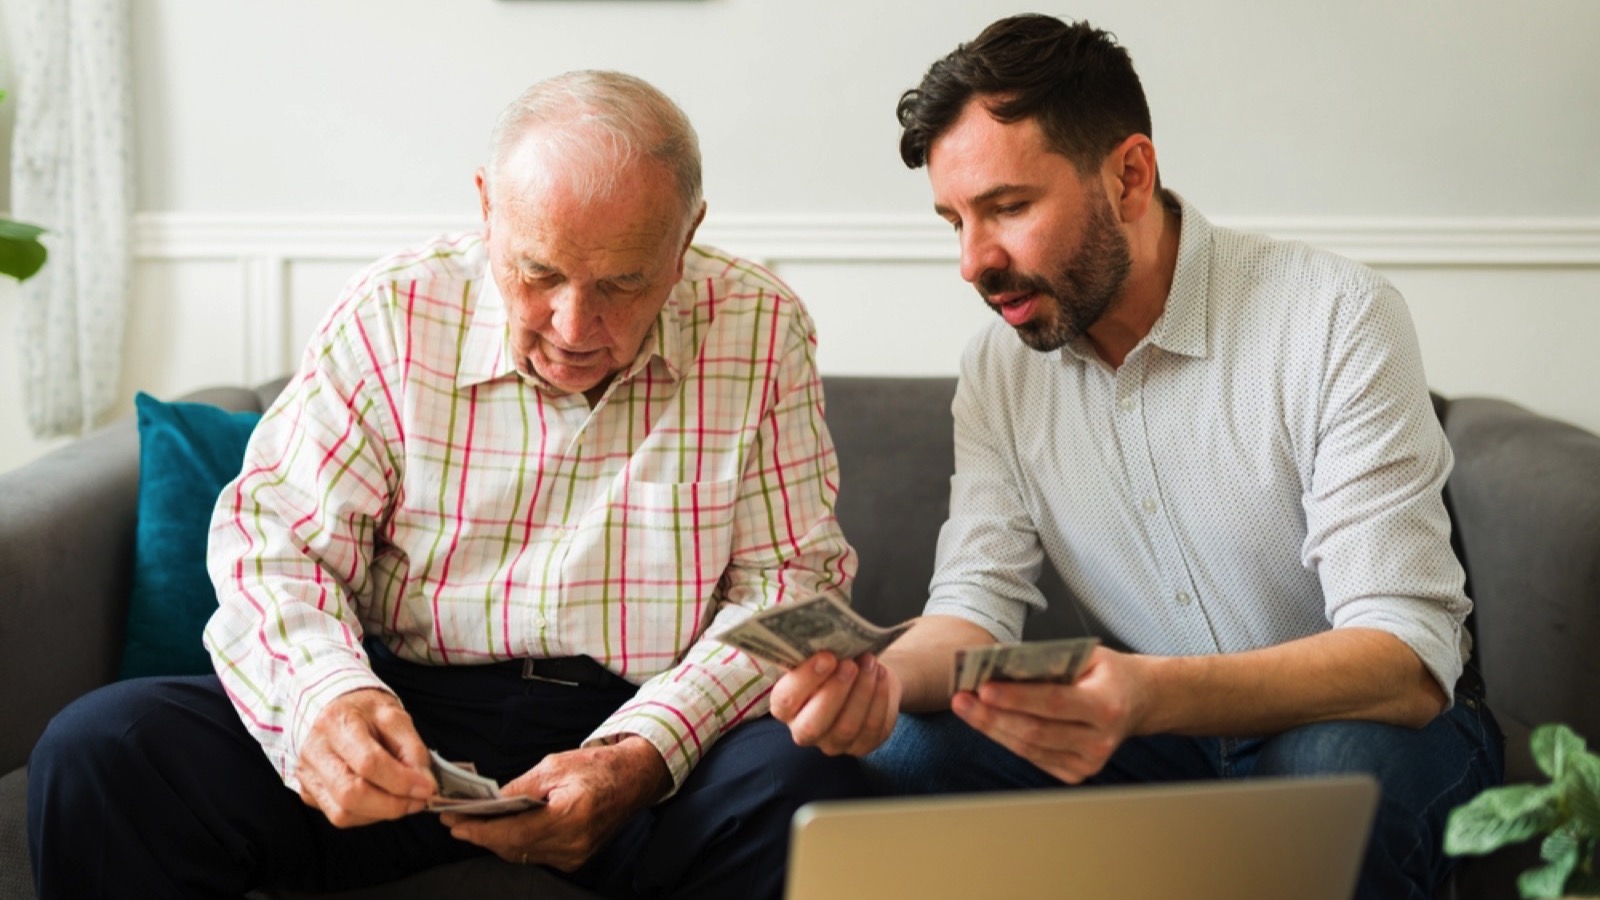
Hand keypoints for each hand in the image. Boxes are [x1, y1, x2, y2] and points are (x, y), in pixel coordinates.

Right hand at [296, 688, 435, 826]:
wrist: (333, 708)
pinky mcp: (308, 791)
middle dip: (391, 805)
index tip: (427, 787)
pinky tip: (381, 800)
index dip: (402, 781)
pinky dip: (366, 815)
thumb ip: (412, 748)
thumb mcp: (393, 716)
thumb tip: (423, 782)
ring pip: (342, 813)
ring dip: (380, 813)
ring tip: (402, 800)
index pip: (368, 762)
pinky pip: (339, 815)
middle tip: (417, 801)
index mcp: (337, 723)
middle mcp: (315, 751)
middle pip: (350, 794)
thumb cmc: (363, 712)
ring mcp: (307, 774)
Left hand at [441, 736, 668, 871]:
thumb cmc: (597, 767)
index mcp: (571, 814)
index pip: (514, 831)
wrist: (633, 780)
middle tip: (453, 820)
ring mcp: (575, 855)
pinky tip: (499, 830)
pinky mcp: (574, 859)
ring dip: (495, 840)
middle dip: (481, 834)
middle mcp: (574, 842)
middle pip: (514, 847)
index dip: (480, 829)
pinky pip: (535, 855)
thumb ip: (520, 787)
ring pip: (522, 854)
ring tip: (469, 825)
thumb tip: (488, 801)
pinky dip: (514, 843)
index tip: (454, 821)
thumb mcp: (555, 765)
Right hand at [769, 652, 900, 755]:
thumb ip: (812, 652)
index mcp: (784, 707)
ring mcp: (833, 743)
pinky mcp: (861, 746)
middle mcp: (803, 731)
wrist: (861, 675)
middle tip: (850, 664)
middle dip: (835, 691)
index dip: (805, 680)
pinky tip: (882, 676)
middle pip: (813, 725)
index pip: (785, 701)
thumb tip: (821, 635)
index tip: (827, 657)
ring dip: (862, 691)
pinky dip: (880, 699)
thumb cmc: (833, 661)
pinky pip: (872, 728)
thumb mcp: (818, 655)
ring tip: (870, 663)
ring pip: (847, 727)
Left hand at [951, 646, 1144, 783]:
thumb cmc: (1107, 674)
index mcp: (1106, 705)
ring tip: (965, 707)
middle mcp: (1100, 740)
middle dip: (992, 716)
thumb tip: (999, 663)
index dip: (1016, 697)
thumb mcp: (1086, 656)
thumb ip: (1049, 661)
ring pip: (1028, 748)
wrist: (1139, 702)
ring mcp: (1088, 762)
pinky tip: (987, 721)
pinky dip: (1006, 737)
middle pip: (1035, 731)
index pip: (1053, 702)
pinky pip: (1032, 756)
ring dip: (992, 727)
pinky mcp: (1076, 773)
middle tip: (962, 698)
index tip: (983, 688)